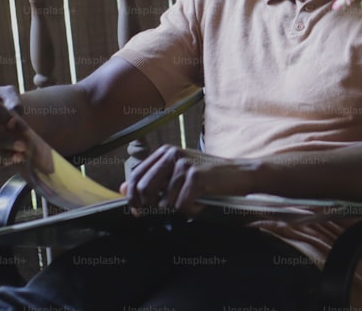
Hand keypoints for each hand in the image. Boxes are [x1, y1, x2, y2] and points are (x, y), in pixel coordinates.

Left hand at [121, 145, 252, 215]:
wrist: (240, 173)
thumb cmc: (209, 176)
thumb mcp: (177, 173)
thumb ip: (151, 180)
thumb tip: (120, 189)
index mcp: (165, 152)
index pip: (135, 176)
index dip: (132, 197)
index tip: (139, 210)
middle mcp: (172, 154)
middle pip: (144, 190)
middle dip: (153, 206)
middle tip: (170, 209)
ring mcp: (184, 164)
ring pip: (165, 202)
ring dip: (178, 209)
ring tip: (193, 201)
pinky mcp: (197, 176)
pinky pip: (182, 205)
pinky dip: (192, 210)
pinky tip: (201, 203)